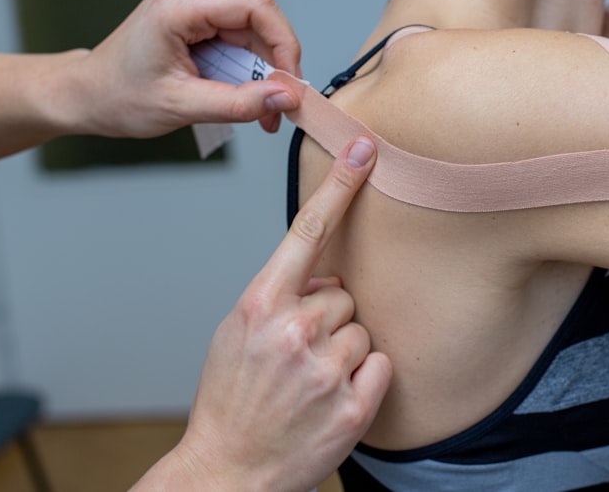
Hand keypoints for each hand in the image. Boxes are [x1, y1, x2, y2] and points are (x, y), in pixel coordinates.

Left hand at [67, 0, 303, 137]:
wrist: (86, 95)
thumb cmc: (118, 97)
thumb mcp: (181, 107)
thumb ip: (238, 103)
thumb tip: (286, 97)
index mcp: (178, 6)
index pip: (255, 7)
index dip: (284, 44)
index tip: (290, 85)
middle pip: (258, 18)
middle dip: (276, 64)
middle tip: (281, 107)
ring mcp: (191, 2)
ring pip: (252, 30)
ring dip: (264, 70)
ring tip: (264, 111)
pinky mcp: (195, 17)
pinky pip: (238, 37)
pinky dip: (248, 68)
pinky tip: (247, 95)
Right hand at [134, 137, 391, 491]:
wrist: (228, 471)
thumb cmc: (230, 400)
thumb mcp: (236, 334)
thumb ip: (277, 296)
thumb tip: (323, 278)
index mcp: (260, 304)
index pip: (306, 231)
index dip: (339, 186)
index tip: (364, 148)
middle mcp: (293, 331)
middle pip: (343, 294)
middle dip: (327, 319)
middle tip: (298, 355)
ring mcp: (324, 370)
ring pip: (362, 330)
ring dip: (344, 352)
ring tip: (310, 382)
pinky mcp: (352, 406)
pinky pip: (380, 365)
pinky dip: (363, 379)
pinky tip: (331, 399)